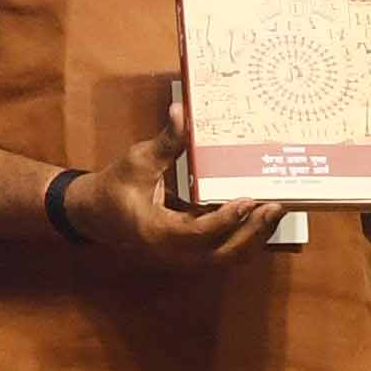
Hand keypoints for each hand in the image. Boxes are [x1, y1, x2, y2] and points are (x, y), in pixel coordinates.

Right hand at [65, 118, 279, 268]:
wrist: (96, 212)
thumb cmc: (115, 187)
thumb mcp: (138, 162)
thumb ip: (165, 142)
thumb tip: (181, 112)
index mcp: (154, 231)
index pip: (196, 233)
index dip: (225, 220)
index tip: (248, 201)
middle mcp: (170, 252)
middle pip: (222, 255)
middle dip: (252, 233)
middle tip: (274, 207)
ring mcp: (181, 257)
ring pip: (227, 258)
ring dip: (253, 238)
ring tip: (274, 212)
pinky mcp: (190, 253)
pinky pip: (222, 251)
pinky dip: (243, 237)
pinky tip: (258, 216)